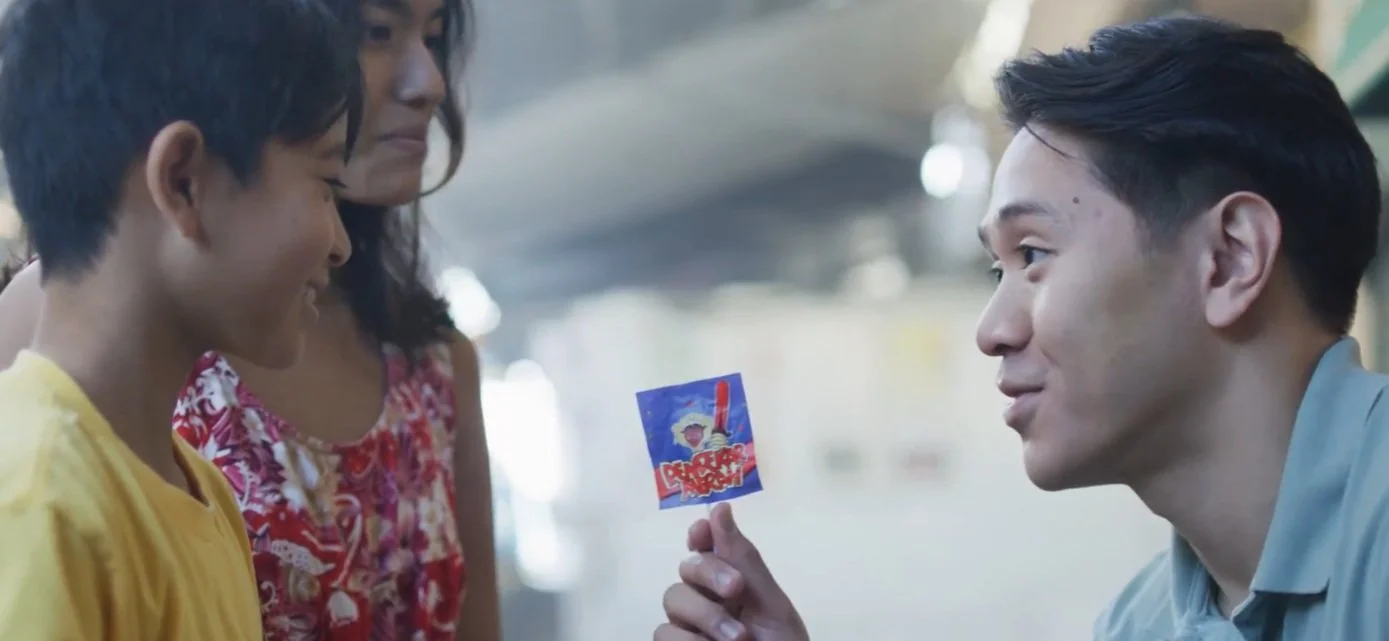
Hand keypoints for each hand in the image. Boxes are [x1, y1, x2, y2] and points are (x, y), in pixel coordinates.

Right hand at [654, 504, 808, 640]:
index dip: (700, 535)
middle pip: (686, 569)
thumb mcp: (771, 604)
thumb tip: (720, 507)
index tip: (703, 532)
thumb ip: (744, 559)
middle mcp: (705, 600)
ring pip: (672, 601)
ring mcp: (687, 628)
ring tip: (738, 640)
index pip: (704, 546)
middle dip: (710, 575)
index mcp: (731, 583)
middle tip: (736, 591)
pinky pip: (664, 634)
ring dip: (707, 617)